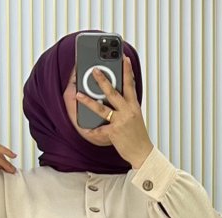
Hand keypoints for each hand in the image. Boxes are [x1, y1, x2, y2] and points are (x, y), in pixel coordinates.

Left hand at [76, 54, 153, 168]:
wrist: (143, 154)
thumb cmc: (139, 137)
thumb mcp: (135, 118)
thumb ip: (126, 106)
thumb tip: (114, 96)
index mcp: (134, 107)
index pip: (130, 85)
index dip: (127, 71)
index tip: (124, 59)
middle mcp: (128, 112)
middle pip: (113, 93)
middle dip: (103, 80)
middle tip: (94, 70)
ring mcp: (121, 122)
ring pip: (102, 109)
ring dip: (88, 101)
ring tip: (78, 94)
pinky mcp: (114, 133)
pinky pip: (100, 131)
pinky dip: (92, 131)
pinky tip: (85, 129)